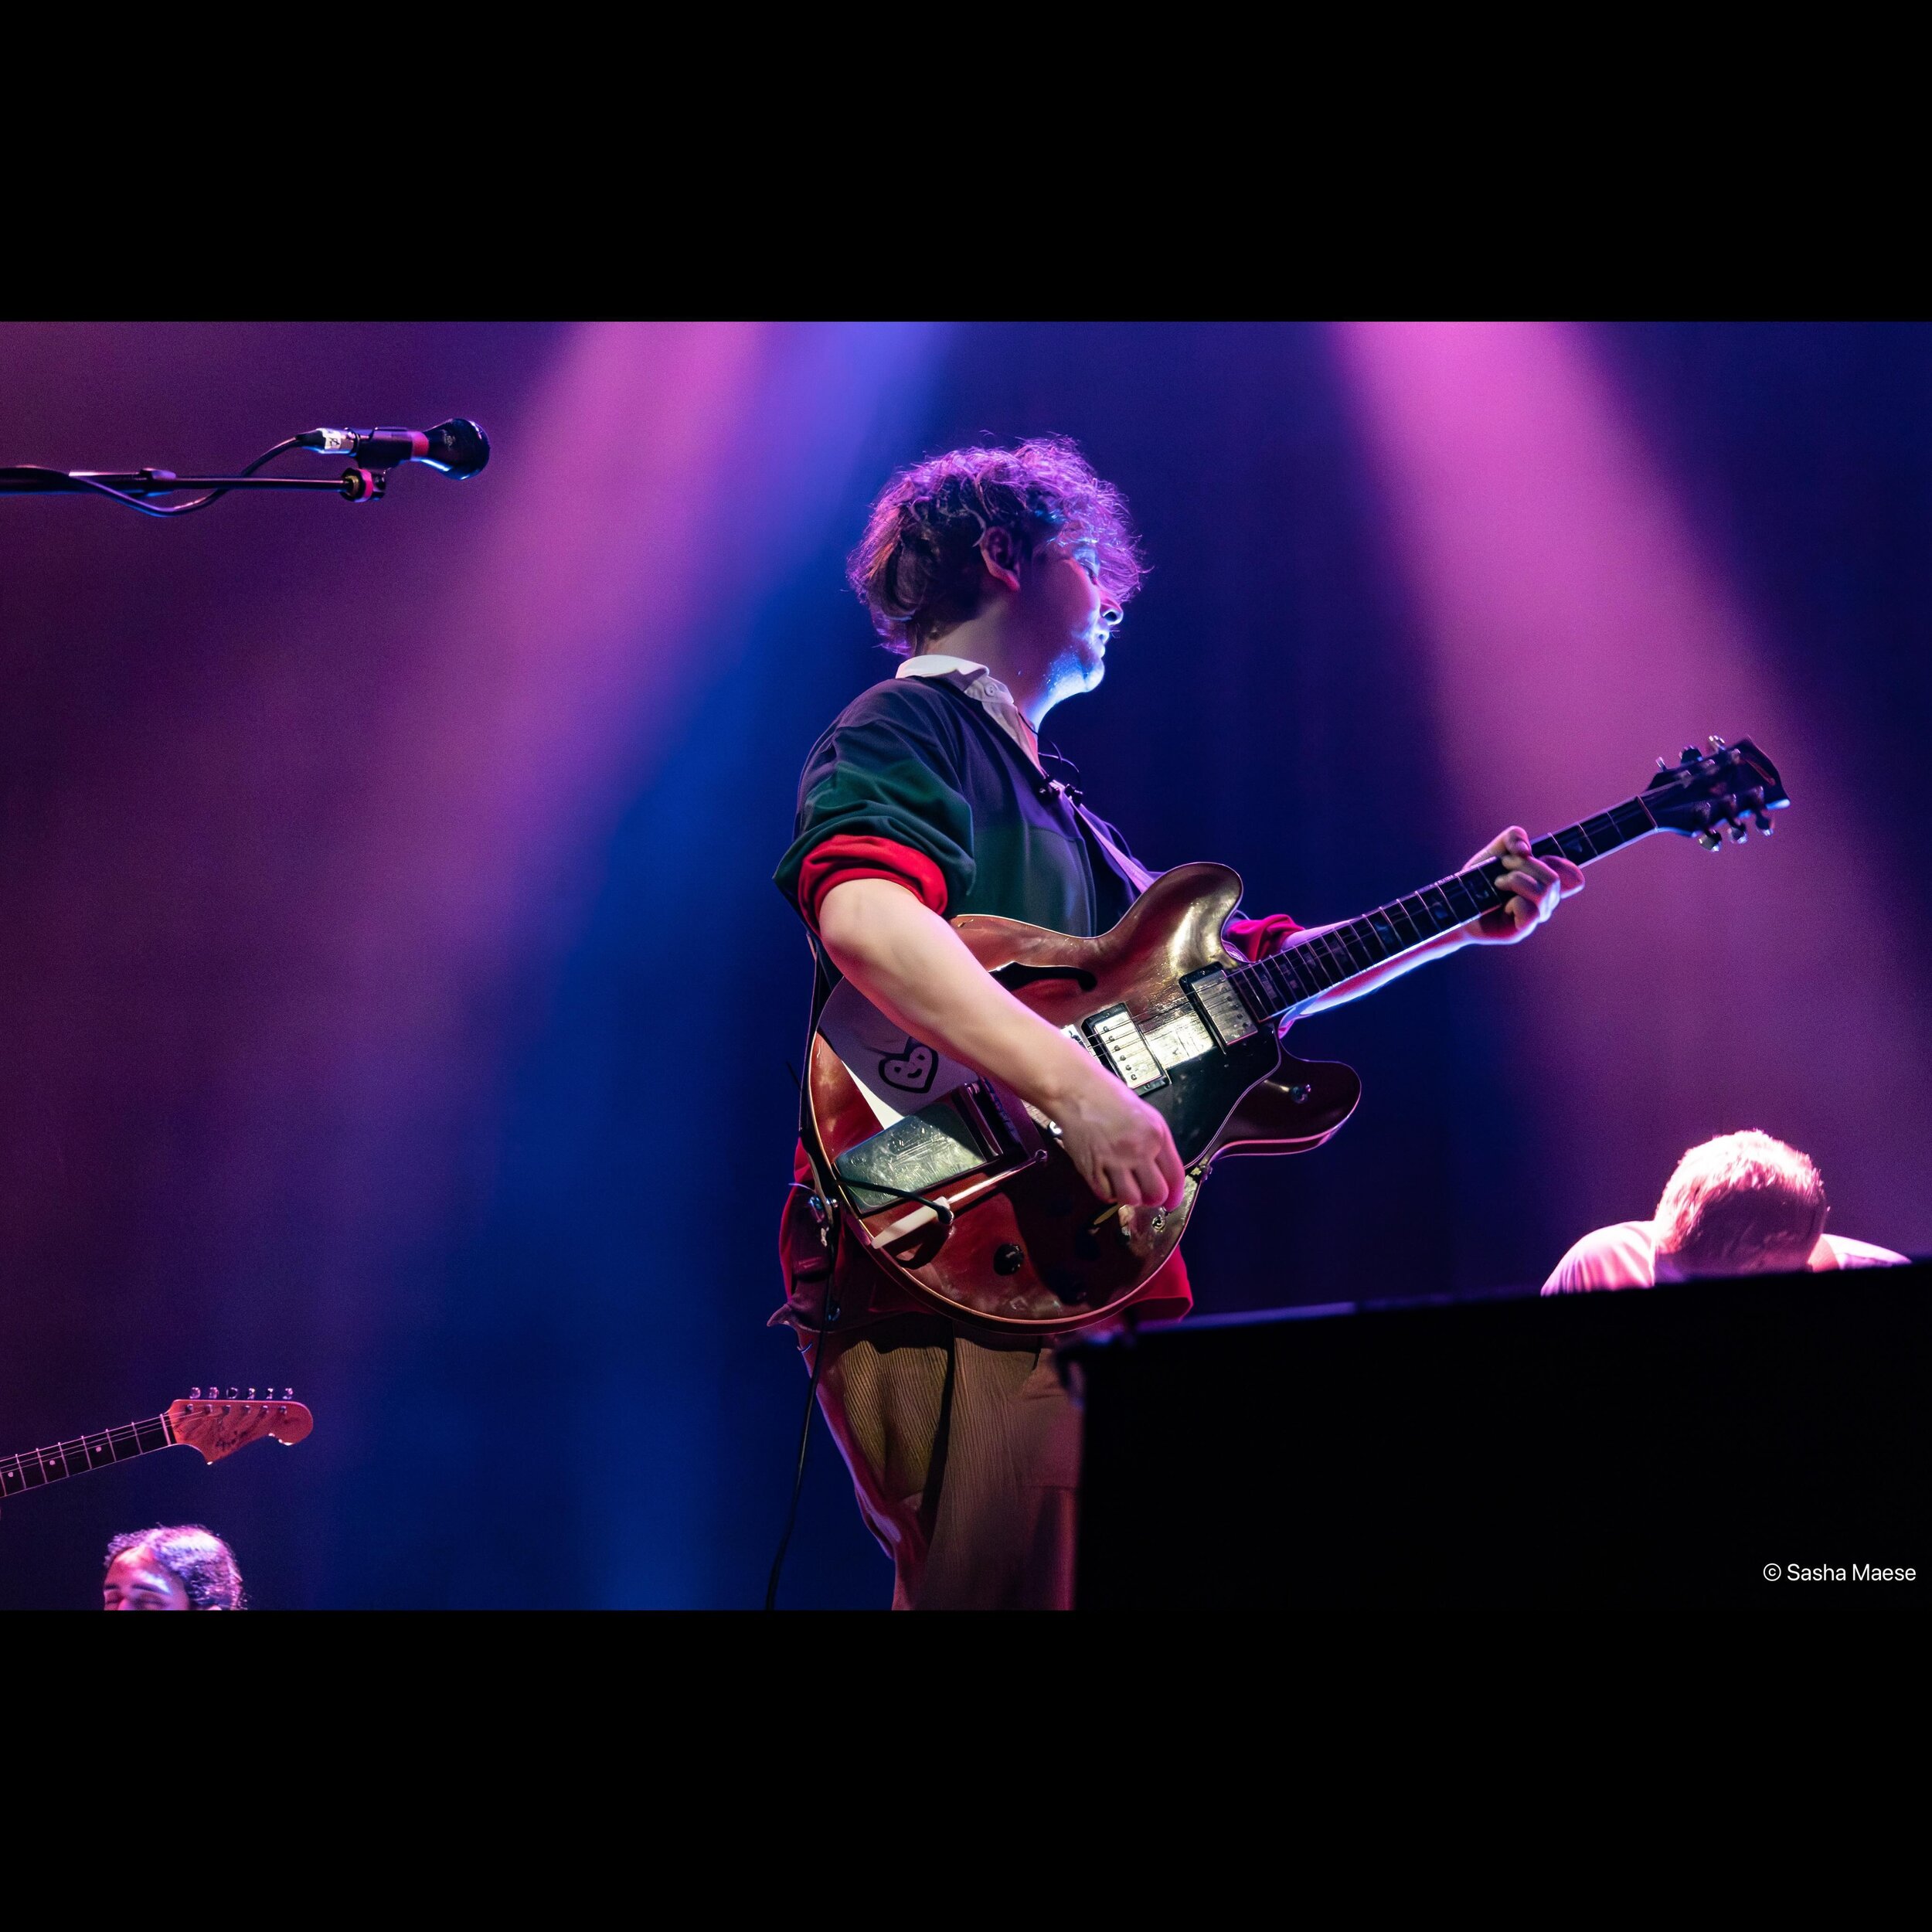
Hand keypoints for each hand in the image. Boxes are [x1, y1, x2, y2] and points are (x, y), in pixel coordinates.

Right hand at [1041, 1057, 1186, 1209]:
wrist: (1077, 1092)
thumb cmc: (1110, 1099)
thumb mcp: (1147, 1116)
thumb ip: (1157, 1144)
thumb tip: (1163, 1173)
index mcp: (1156, 1135)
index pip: (1175, 1175)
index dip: (1175, 1194)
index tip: (1171, 1202)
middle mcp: (1138, 1149)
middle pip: (1156, 1193)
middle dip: (1153, 1199)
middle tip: (1147, 1195)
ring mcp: (1114, 1160)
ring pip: (1131, 1199)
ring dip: (1130, 1197)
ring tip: (1126, 1187)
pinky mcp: (1092, 1168)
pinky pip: (1105, 1194)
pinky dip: (1109, 1193)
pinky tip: (1108, 1181)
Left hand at [1461, 825, 1583, 943]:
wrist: (1457, 904)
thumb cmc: (1479, 879)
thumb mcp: (1495, 850)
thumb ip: (1514, 837)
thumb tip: (1526, 850)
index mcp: (1545, 883)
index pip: (1574, 877)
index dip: (1558, 862)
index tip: (1529, 856)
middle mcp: (1546, 902)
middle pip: (1554, 878)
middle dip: (1524, 865)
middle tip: (1503, 866)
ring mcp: (1535, 917)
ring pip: (1543, 892)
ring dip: (1516, 879)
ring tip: (1498, 882)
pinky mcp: (1522, 930)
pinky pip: (1530, 910)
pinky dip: (1513, 899)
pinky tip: (1498, 901)